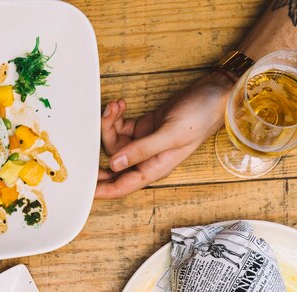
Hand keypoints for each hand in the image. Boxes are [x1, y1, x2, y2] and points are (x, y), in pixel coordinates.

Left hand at [95, 71, 232, 198]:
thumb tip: (115, 164)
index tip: (83, 190)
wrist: (214, 96)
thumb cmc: (198, 118)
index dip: (102, 190)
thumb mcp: (170, 135)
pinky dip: (116, 116)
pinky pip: (120, 127)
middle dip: (102, 145)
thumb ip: (142, 150)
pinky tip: (121, 104)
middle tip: (96, 128)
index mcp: (154, 168)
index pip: (122, 186)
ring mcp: (144, 144)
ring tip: (116, 106)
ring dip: (109, 123)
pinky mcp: (144, 128)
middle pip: (113, 162)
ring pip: (114, 142)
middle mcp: (147, 160)